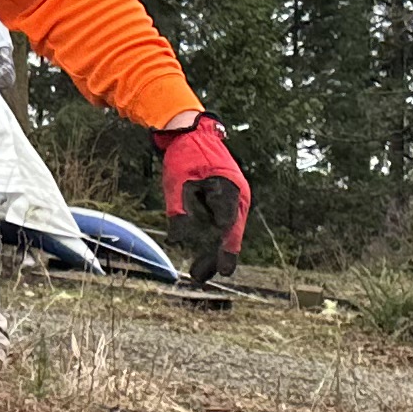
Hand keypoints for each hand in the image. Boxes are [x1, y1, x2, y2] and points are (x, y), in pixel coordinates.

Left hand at [156, 113, 249, 282]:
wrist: (192, 132)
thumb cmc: (185, 155)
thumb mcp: (177, 182)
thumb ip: (179, 210)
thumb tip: (179, 240)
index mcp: (228, 189)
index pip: (229, 225)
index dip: (227, 249)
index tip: (225, 270)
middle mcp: (235, 195)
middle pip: (229, 232)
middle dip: (217, 257)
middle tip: (201, 278)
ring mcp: (230, 197)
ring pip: (224, 231)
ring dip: (212, 252)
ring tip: (198, 275)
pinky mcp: (222, 199)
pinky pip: (218, 223)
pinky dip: (209, 239)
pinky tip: (200, 256)